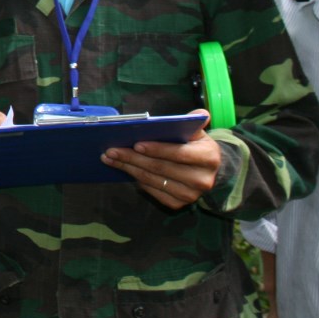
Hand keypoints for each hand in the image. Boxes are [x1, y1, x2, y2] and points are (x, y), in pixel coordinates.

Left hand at [101, 108, 218, 208]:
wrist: (207, 172)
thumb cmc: (196, 146)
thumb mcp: (198, 133)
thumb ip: (192, 123)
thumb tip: (199, 113)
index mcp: (208, 158)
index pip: (178, 154)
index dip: (157, 149)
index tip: (135, 144)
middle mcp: (201, 180)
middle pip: (160, 168)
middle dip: (133, 158)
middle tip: (111, 150)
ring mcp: (190, 195)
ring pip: (153, 180)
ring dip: (128, 168)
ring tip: (110, 158)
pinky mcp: (179, 204)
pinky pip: (152, 191)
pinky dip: (136, 179)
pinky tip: (124, 169)